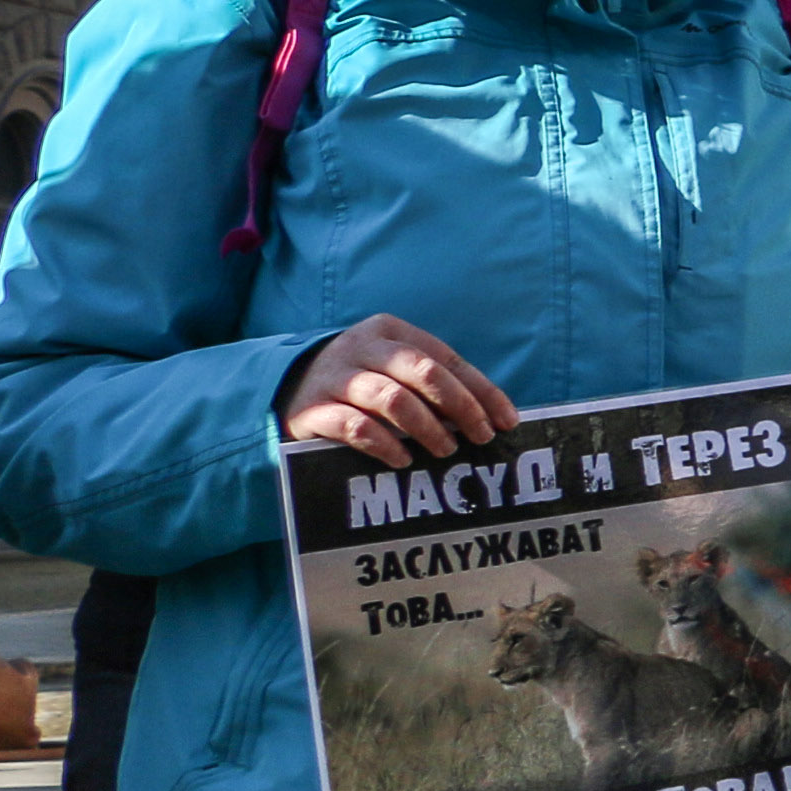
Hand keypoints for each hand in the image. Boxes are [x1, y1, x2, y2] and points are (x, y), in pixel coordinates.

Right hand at [278, 317, 516, 466]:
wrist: (284, 388)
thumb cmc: (358, 382)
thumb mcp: (393, 370)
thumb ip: (431, 384)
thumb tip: (488, 416)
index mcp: (389, 331)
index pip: (446, 359)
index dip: (481, 391)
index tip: (506, 421)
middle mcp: (361, 347)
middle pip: (423, 372)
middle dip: (460, 407)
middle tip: (480, 437)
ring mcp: (334, 376)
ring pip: (392, 398)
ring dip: (426, 428)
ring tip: (446, 450)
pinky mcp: (311, 409)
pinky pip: (355, 426)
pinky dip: (385, 444)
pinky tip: (402, 459)